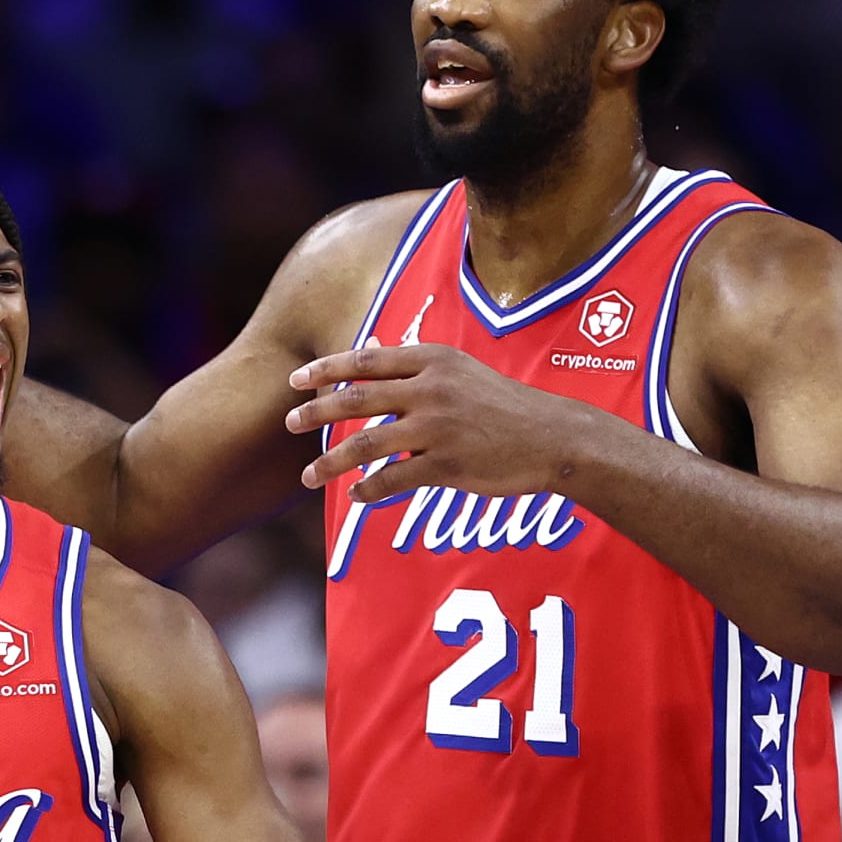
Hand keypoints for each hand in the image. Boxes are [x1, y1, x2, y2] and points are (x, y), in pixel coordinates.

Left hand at [286, 344, 592, 501]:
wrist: (552, 438)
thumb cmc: (503, 405)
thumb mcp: (460, 371)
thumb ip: (414, 365)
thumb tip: (373, 346)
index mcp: (432, 360)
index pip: (365, 361)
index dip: (325, 370)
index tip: (296, 380)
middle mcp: (431, 389)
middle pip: (356, 399)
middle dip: (316, 412)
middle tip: (289, 423)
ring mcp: (438, 427)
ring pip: (366, 444)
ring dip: (330, 462)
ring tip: (308, 476)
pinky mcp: (447, 464)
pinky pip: (394, 478)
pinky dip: (369, 488)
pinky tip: (354, 495)